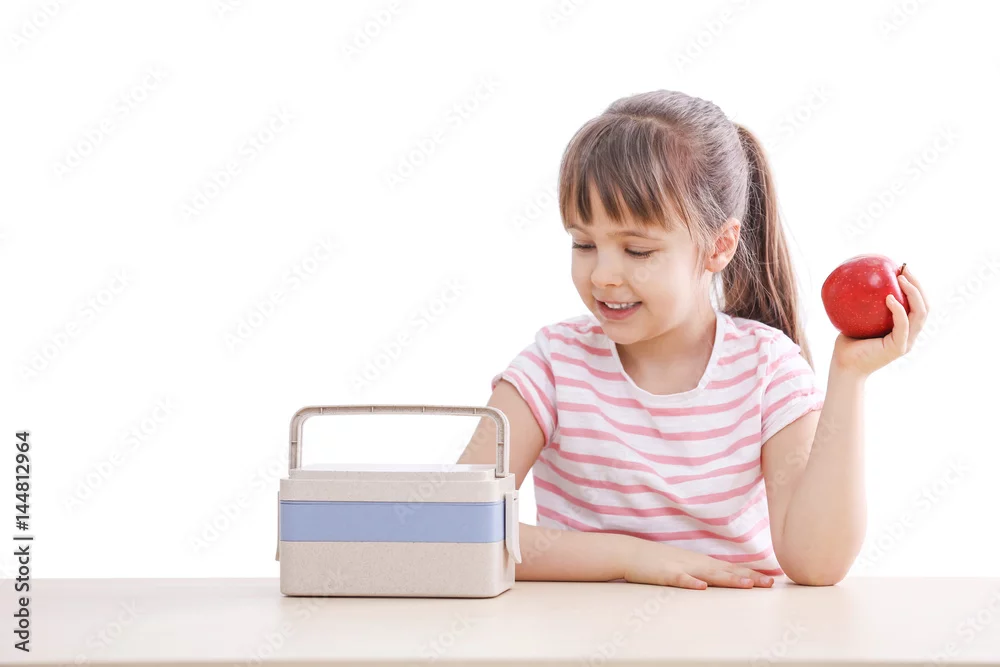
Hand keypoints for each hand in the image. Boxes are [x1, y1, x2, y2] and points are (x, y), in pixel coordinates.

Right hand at [623, 537, 774, 588]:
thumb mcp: (685, 565)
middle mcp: (696, 564)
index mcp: (702, 563)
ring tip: (746, 584)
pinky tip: (701, 587)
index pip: (732, 568)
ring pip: (708, 574)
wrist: (631, 552)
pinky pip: (680, 579)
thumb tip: (722, 578)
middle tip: (770, 583)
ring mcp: (681, 567)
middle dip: (749, 577)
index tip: (771, 578)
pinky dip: (691, 583)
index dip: (752, 573)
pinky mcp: (665, 573)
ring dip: (728, 579)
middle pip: (727, 571)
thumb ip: (703, 571)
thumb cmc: (659, 561)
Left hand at [831, 264, 928, 377]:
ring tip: (901, 278)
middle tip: (904, 268)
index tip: (902, 268)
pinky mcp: (898, 348)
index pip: (918, 304)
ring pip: (920, 314)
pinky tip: (889, 297)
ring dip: (913, 293)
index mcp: (904, 328)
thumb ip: (865, 304)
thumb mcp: (858, 318)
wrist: (844, 367)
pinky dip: (898, 310)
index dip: (915, 286)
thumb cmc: (848, 343)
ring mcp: (906, 342)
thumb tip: (860, 279)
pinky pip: (903, 325)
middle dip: (918, 284)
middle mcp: (909, 335)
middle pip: (925, 306)